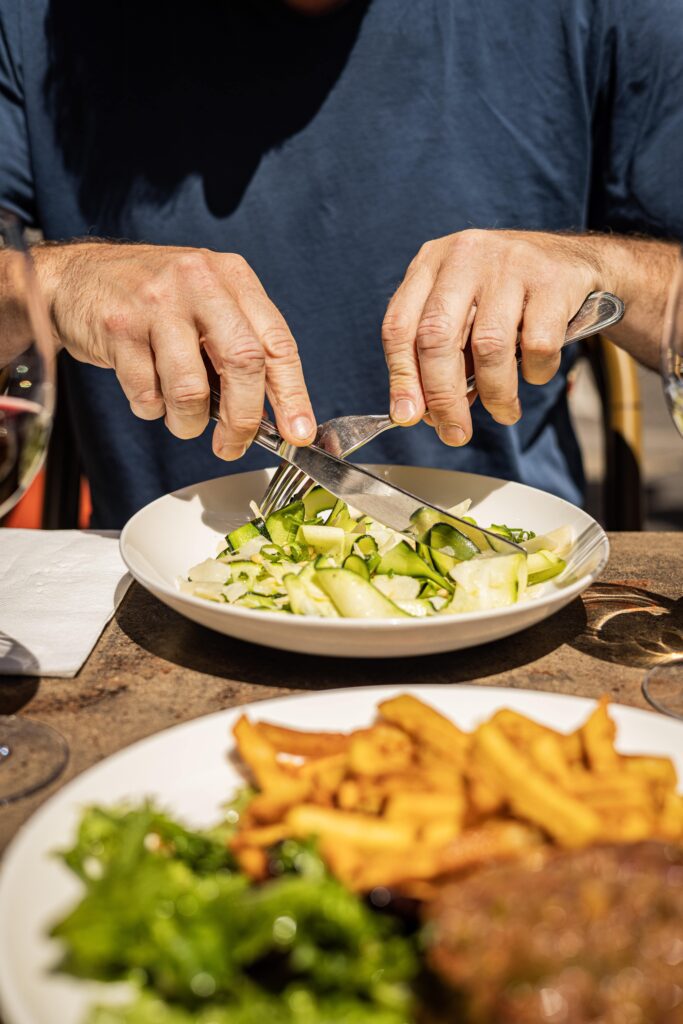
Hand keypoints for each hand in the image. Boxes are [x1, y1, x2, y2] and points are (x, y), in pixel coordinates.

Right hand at [35, 243, 315, 458]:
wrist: (76, 276)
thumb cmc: (153, 300)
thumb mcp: (207, 302)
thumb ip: (240, 345)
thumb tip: (275, 414)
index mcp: (233, 277)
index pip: (276, 343)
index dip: (292, 395)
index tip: (298, 434)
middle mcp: (199, 282)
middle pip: (242, 364)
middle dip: (243, 419)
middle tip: (233, 445)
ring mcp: (156, 303)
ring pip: (191, 389)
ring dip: (188, 422)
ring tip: (181, 419)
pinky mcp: (119, 327)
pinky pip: (146, 394)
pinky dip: (150, 409)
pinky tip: (147, 393)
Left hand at [382, 229, 604, 444]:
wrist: (572, 260)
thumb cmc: (506, 296)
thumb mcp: (463, 311)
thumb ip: (440, 354)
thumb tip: (426, 413)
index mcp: (430, 263)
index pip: (399, 325)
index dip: (401, 377)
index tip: (407, 416)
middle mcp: (464, 256)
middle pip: (436, 338)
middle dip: (443, 397)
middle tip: (455, 432)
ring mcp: (509, 264)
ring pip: (488, 347)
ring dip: (495, 394)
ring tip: (504, 412)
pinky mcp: (551, 280)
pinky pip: (537, 345)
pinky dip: (535, 373)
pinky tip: (535, 374)